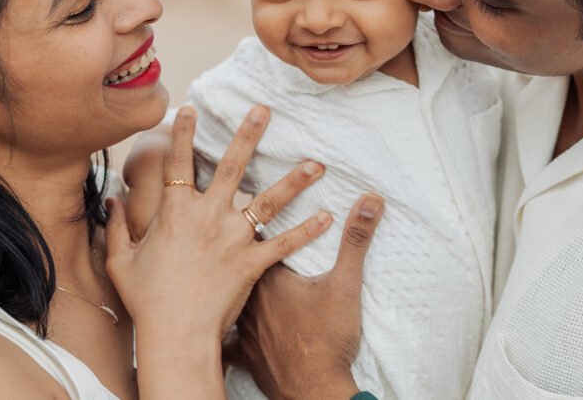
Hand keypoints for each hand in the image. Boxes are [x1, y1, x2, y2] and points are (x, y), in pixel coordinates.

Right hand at [104, 105, 331, 395]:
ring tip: (317, 163)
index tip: (190, 107)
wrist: (174, 334)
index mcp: (175, 213)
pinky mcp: (252, 262)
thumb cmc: (146, 301)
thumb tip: (111, 202)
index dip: (184, 134)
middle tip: (263, 110)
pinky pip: (284, 242)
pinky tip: (328, 217)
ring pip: (269, 200)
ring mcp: (233, 238)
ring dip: (294, 180)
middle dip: (248, 135)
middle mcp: (207, 217)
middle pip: (232, 167)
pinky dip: (307, 230)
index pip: (179, 163)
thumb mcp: (121, 262)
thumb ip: (118, 228)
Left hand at [230, 193, 384, 399]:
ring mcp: (243, 328)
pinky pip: (222, 340)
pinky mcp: (243, 355)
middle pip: (234, 266)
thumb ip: (355, 239)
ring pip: (225, 299)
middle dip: (234, 251)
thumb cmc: (328, 338)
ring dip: (225, 287)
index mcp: (270, 277)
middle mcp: (249, 299)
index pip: (253, 239)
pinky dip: (219, 333)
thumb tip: (369, 202)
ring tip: (223, 275)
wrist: (314, 391)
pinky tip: (212, 330)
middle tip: (232, 234)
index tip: (248, 205)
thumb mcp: (346, 283)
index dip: (251, 222)